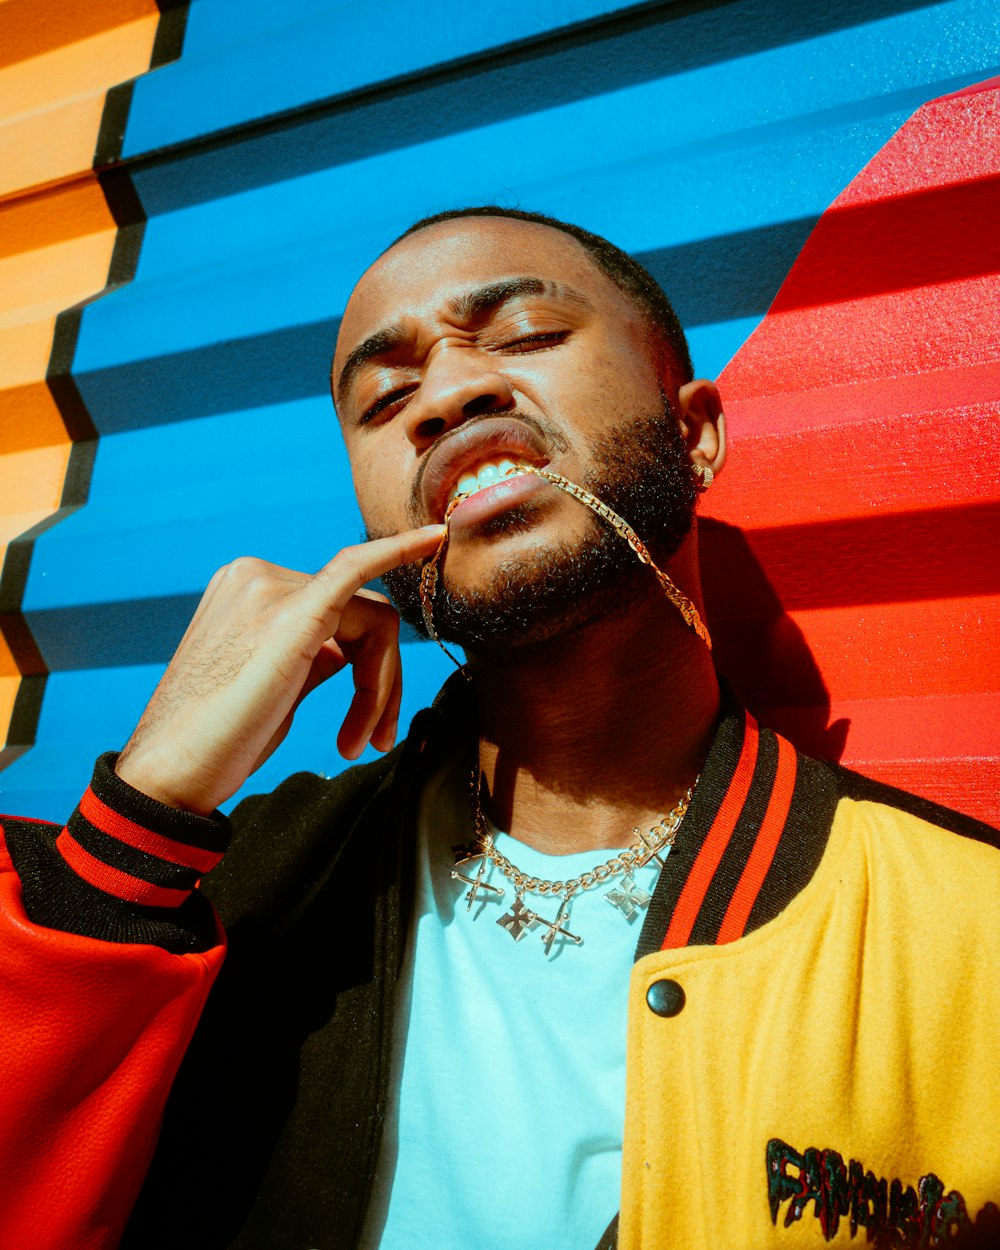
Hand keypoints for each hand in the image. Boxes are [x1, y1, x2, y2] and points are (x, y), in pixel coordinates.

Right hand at [115, 526, 444, 814]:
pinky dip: (401, 549)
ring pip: (374, 621)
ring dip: (380, 687)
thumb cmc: (218, 742)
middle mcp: (257, 578)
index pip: (338, 613)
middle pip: (362, 616)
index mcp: (247, 591)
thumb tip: (347, 651)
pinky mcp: (293, 612)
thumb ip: (310, 655)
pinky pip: (358, 568)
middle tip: (370, 742)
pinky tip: (434, 541)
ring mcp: (272, 588)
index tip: (379, 704)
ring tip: (357, 742)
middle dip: (379, 682)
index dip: (368, 666)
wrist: (171, 773)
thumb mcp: (271, 687)